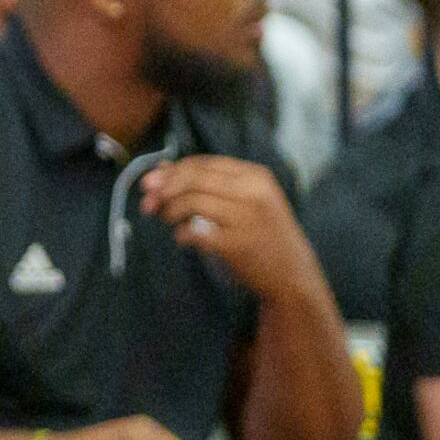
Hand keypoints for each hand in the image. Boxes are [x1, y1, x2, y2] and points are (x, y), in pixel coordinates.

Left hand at [139, 153, 317, 300]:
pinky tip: (184, 239)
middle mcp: (254, 192)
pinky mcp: (238, 244)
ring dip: (170, 212)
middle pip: (194, 179)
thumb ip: (208, 183)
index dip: (171, 171)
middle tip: (148, 204)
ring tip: (169, 222)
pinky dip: (182, 234)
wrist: (292, 275)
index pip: (204, 163)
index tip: (149, 183)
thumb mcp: (245, 201)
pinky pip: (196, 231)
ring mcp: (248, 218)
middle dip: (164, 189)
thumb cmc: (263, 235)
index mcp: (256, 176)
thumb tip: (162, 168)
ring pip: (192, 202)